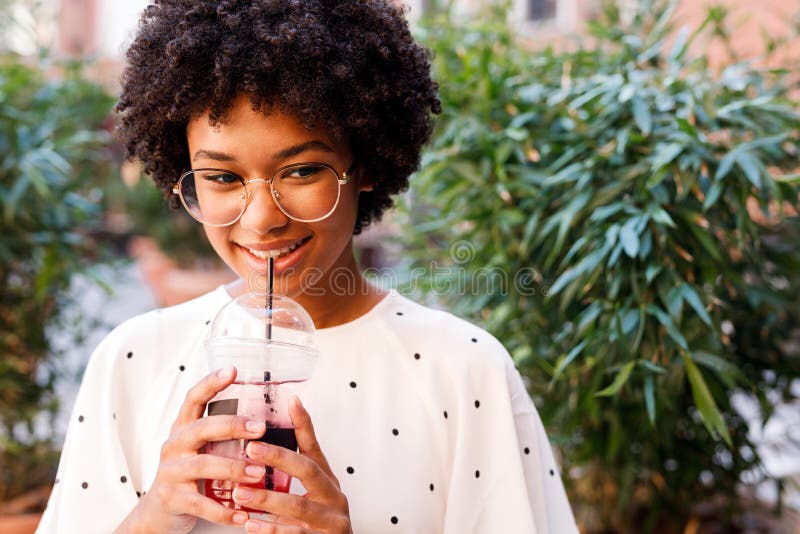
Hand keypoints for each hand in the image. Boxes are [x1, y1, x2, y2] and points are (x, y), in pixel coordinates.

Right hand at [115, 366, 267, 533]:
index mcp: (184, 428)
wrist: (158, 513)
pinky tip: (244, 514)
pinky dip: (224, 510)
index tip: (233, 370)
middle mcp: (175, 445)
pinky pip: (201, 504)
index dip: (211, 383)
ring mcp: (171, 472)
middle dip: (232, 426)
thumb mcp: (201, 448)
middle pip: (201, 428)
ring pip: (203, 465)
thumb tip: (268, 418)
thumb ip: (223, 434)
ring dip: (234, 468)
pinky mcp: (173, 499)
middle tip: (260, 428)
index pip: (193, 398)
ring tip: (259, 473)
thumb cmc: (189, 474)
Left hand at [232, 397, 352, 533]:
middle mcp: (333, 496)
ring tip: (240, 493)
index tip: (291, 402)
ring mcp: (331, 520)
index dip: (304, 424)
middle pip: (308, 470)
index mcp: (328, 480)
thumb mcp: (311, 492)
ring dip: (266, 498)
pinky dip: (270, 529)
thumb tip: (265, 441)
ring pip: (298, 506)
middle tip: (252, 448)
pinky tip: (250, 524)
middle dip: (279, 458)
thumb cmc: (318, 520)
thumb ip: (293, 472)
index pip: (315, 447)